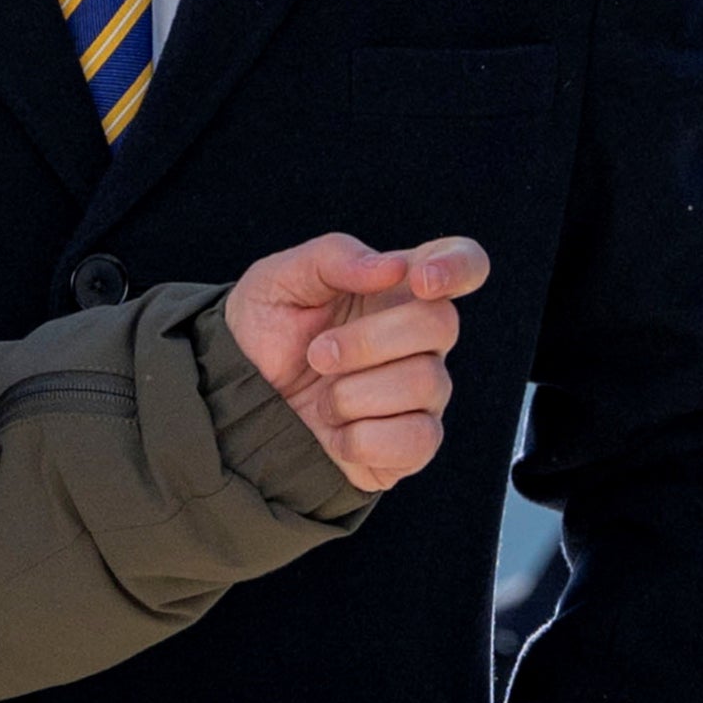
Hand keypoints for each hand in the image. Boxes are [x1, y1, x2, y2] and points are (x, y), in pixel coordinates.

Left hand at [224, 232, 489, 492]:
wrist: (238, 393)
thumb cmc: (267, 328)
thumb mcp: (279, 278)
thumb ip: (334, 258)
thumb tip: (393, 266)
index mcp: (396, 288)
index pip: (463, 263)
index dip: (458, 265)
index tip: (420, 280)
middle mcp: (420, 339)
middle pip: (441, 322)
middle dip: (368, 340)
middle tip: (318, 353)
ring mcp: (423, 394)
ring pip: (428, 382)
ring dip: (354, 392)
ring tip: (322, 395)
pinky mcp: (413, 444)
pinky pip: (417, 439)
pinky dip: (363, 438)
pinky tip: (337, 430)